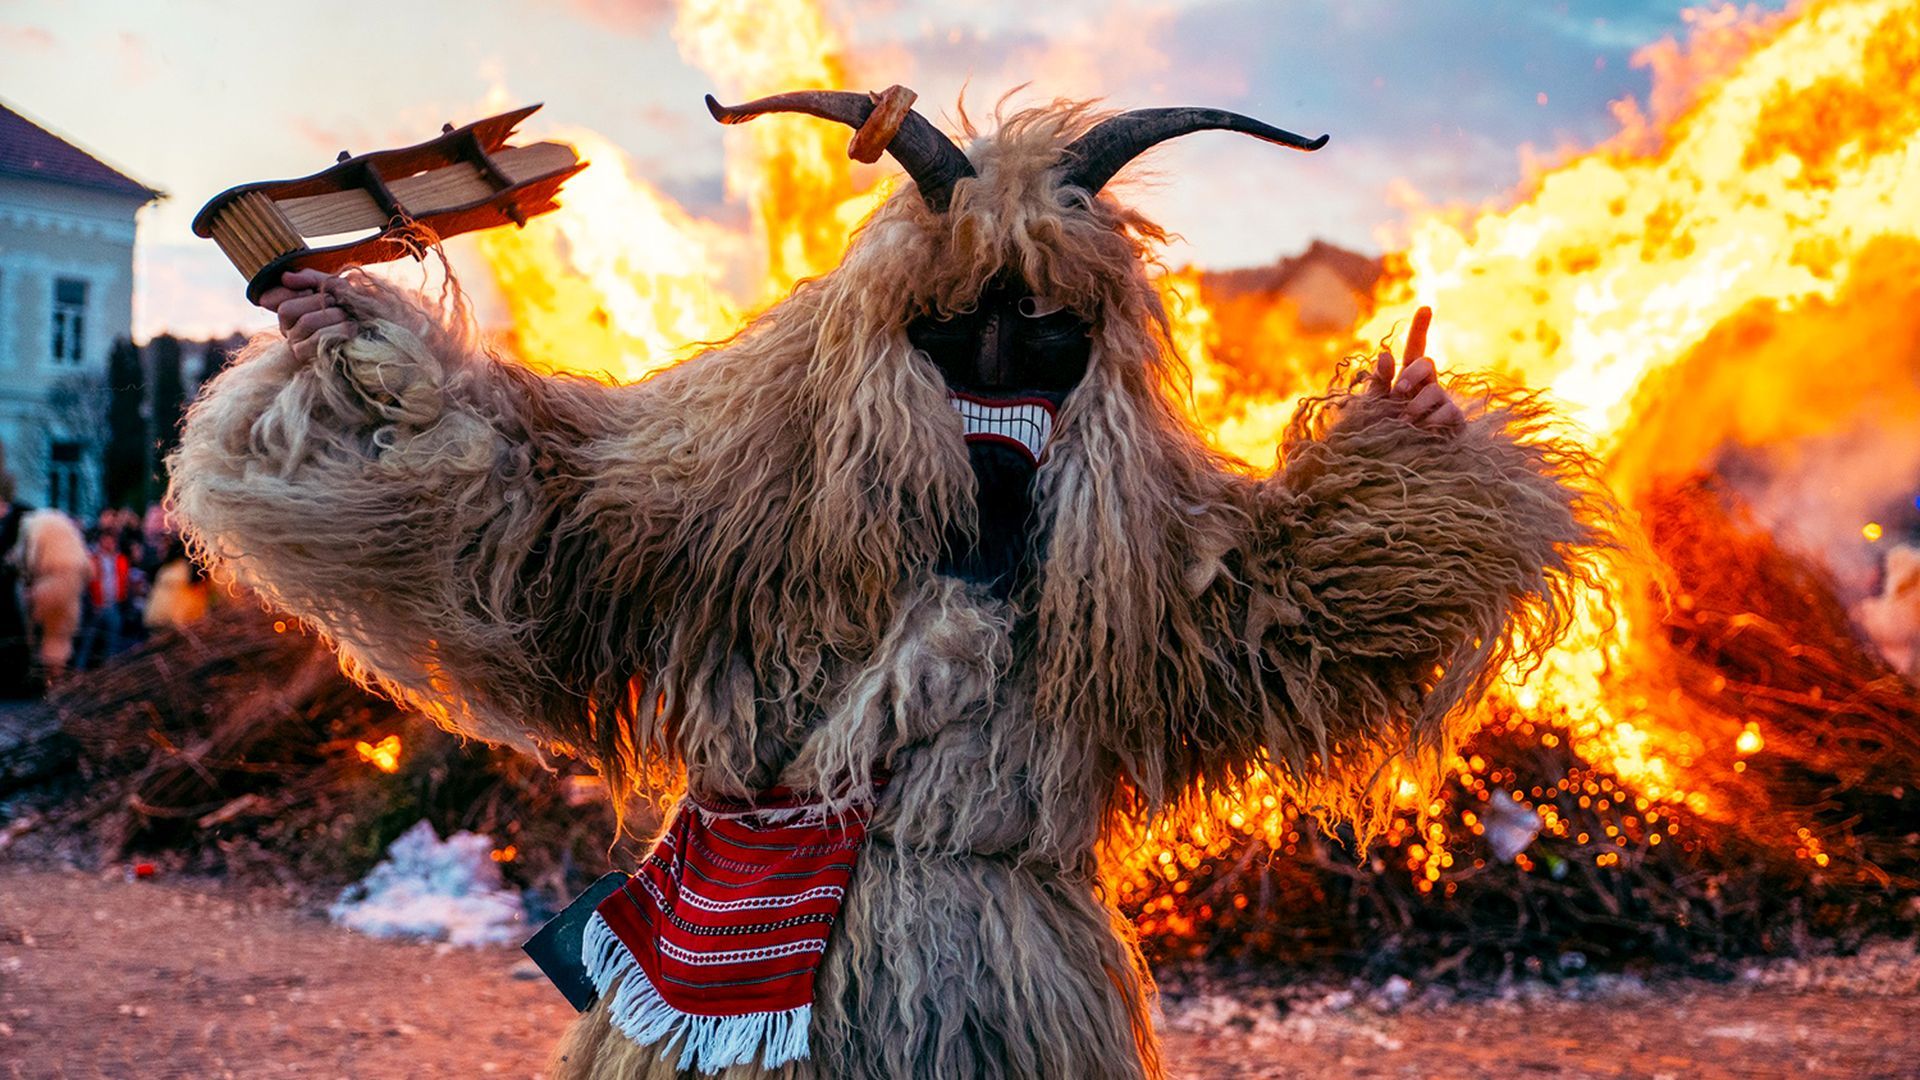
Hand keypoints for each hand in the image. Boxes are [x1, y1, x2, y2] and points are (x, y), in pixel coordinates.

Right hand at [259, 269, 353, 363]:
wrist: (377, 332)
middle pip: (287, 309)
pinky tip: (351, 329)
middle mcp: (287, 328)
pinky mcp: (310, 359)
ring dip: (333, 315)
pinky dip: (338, 330)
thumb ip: (310, 278)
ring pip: (306, 322)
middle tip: (336, 303)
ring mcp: (296, 345)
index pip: (272, 297)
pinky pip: (318, 339)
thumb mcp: (333, 286)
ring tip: (347, 317)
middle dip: (317, 302)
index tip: (316, 290)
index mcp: (289, 310)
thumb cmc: (352, 307)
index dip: (294, 290)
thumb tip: (285, 277)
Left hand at [1369, 305, 1463, 428]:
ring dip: (1416, 405)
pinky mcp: (1454, 421)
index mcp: (1405, 380)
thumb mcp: (1373, 409)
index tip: (1425, 307)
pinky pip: (1447, 412)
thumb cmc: (1380, 436)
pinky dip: (1431, 421)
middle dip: (1411, 374)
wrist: (1392, 468)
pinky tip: (1422, 431)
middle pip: (1425, 363)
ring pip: (1433, 390)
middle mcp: (1426, 387)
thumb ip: (1378, 383)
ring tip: (1405, 423)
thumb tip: (1385, 354)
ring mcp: (1442, 403)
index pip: (1414, 350)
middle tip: (1398, 391)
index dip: (1420, 328)